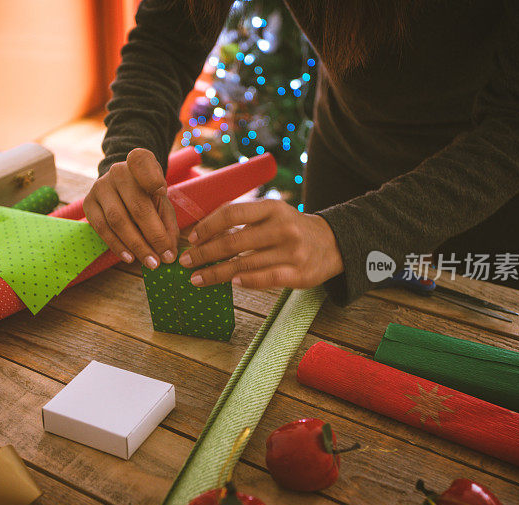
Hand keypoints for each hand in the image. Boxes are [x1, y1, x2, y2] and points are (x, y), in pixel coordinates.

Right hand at [84, 148, 178, 268]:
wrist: (120, 186)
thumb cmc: (146, 196)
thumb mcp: (161, 201)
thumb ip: (167, 223)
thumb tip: (169, 253)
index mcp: (139, 163)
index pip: (143, 163)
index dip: (151, 177)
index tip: (162, 190)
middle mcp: (117, 172)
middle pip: (135, 205)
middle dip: (152, 235)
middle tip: (163, 258)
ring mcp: (100, 187)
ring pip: (117, 220)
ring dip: (135, 245)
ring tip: (150, 262)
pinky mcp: (88, 203)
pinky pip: (102, 228)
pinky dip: (117, 245)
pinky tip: (129, 257)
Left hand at [179, 199, 343, 288]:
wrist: (332, 244)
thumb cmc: (291, 229)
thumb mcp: (272, 214)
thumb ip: (244, 221)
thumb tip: (203, 234)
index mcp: (272, 207)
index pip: (232, 212)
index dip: (208, 226)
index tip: (192, 239)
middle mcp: (282, 227)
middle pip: (234, 241)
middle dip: (204, 253)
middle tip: (186, 262)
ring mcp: (292, 251)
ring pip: (245, 263)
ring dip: (216, 273)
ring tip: (197, 279)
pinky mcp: (298, 274)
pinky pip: (266, 279)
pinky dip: (246, 281)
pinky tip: (231, 282)